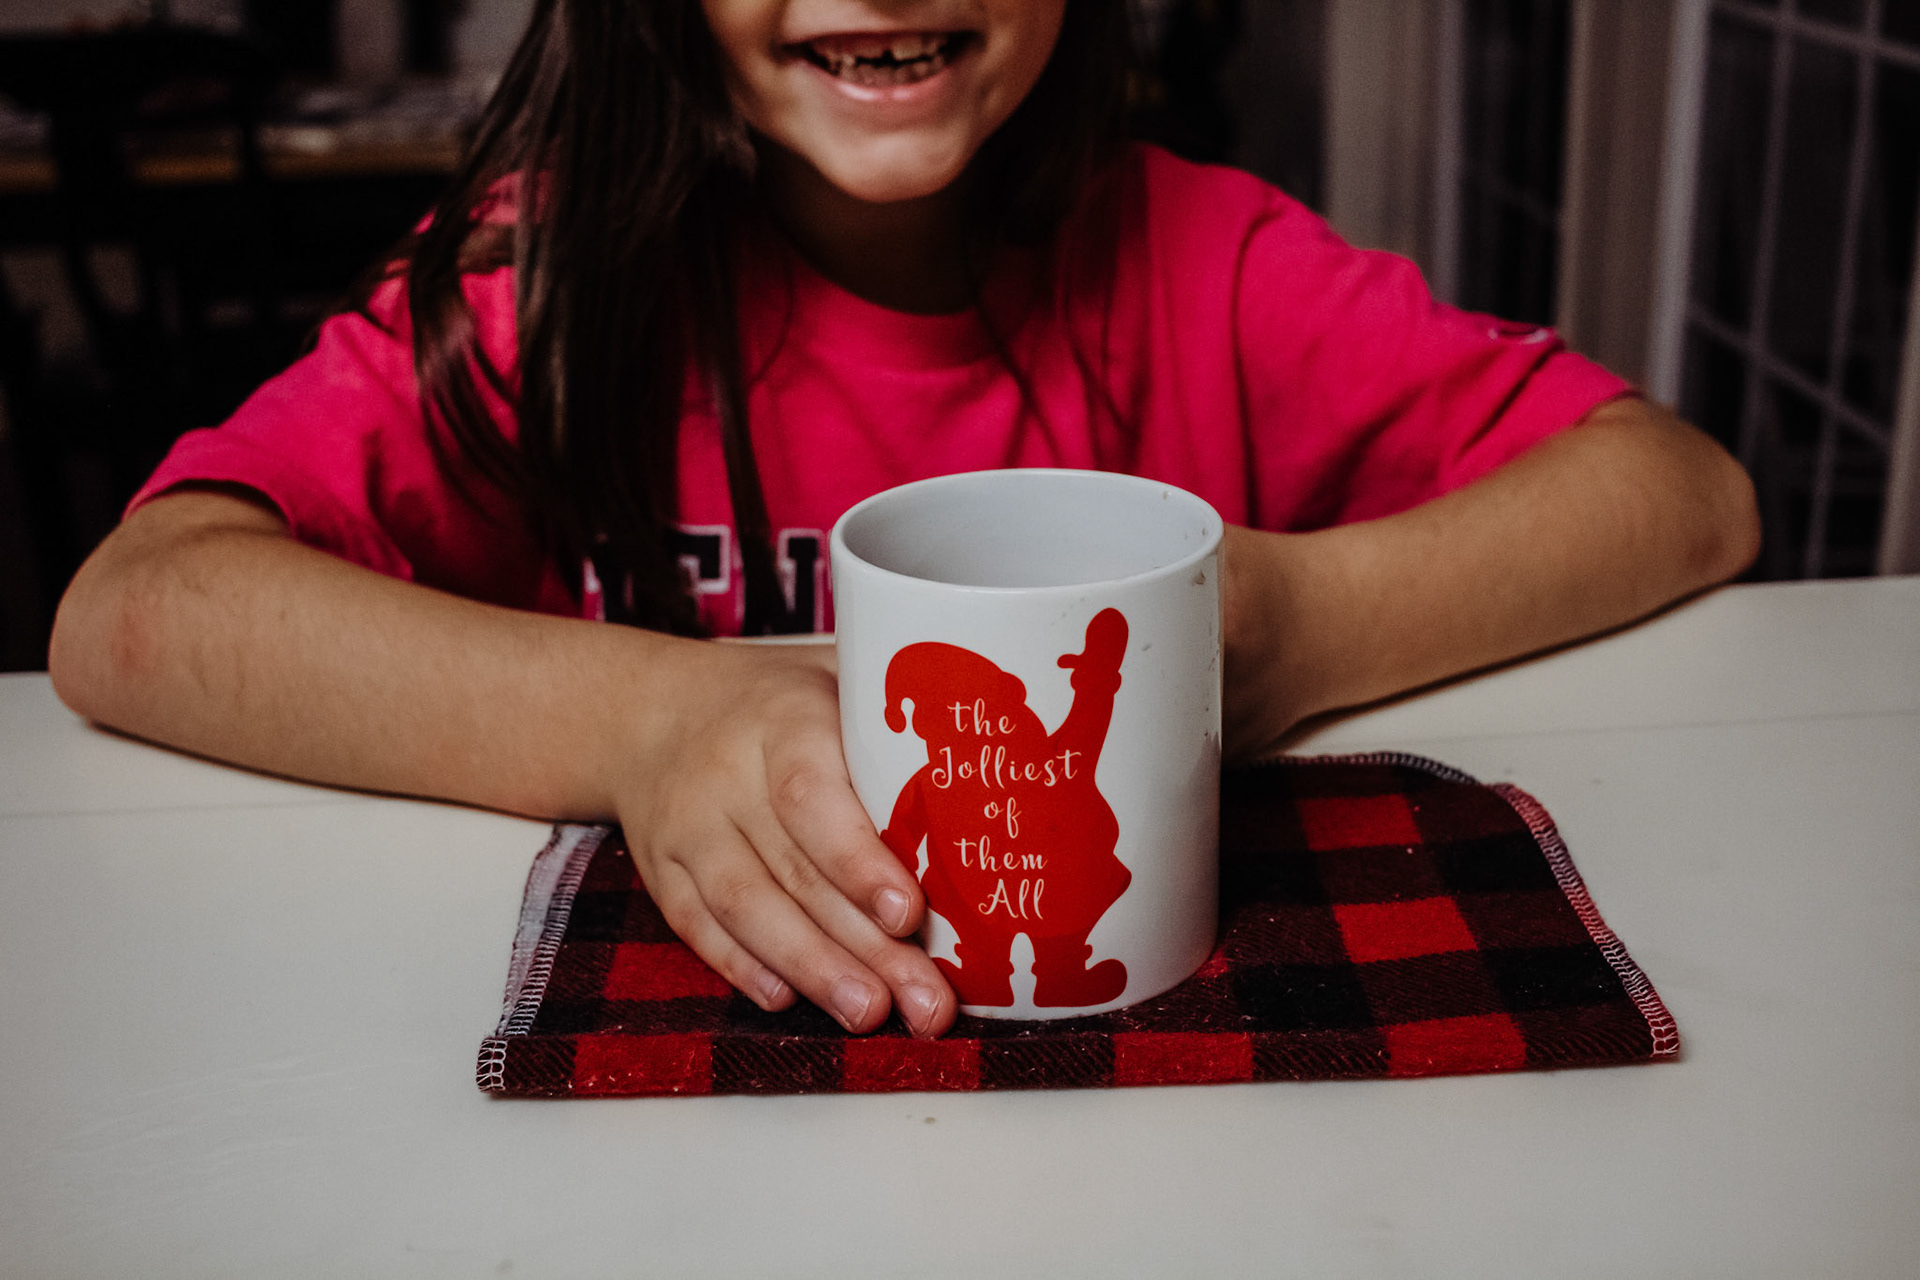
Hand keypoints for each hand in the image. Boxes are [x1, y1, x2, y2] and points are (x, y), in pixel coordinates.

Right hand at [614, 640, 957, 1037]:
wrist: (656, 711)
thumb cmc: (781, 703)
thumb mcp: (836, 681)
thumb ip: (899, 726)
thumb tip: (1017, 768)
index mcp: (782, 720)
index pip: (813, 797)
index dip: (860, 861)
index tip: (910, 914)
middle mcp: (726, 774)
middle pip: (793, 870)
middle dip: (862, 945)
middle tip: (923, 1001)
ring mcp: (687, 826)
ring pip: (744, 907)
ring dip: (810, 967)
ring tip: (869, 1014)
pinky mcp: (661, 869)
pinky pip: (697, 925)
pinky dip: (742, 966)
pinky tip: (790, 998)